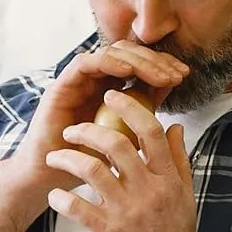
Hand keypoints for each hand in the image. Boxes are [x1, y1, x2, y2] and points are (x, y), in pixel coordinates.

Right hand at [3, 41, 189, 207]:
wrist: (49, 178)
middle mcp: (94, 80)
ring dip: (138, 60)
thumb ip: (145, 110)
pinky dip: (108, 63)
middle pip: (129, 53)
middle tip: (176, 74)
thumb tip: (172, 85)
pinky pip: (86, 63)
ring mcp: (78, 81)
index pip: (140, 64)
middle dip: (156, 60)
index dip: (163, 65)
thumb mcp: (126, 135)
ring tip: (159, 75)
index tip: (183, 76)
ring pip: (111, 52)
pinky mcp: (61, 85)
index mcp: (110, 88)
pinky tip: (128, 72)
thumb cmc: (86, 164)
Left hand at [43, 84, 204, 231]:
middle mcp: (149, 191)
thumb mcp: (184, 197)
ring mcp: (127, 212)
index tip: (111, 95)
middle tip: (71, 128)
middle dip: (89, 129)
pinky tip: (55, 196)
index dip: (130, 108)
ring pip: (92, 170)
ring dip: (67, 159)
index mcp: (168, 179)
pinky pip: (77, 207)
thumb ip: (178, 161)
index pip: (151, 131)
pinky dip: (60, 198)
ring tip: (54, 158)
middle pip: (117, 143)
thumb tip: (174, 127)